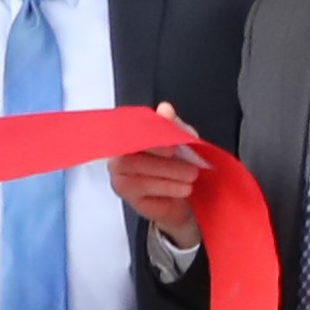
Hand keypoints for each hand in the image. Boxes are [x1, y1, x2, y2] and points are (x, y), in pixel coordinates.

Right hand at [108, 104, 211, 238]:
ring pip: (137, 171)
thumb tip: (165, 109)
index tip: (173, 147)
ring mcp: (119, 175)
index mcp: (131, 136)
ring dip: (169, 174)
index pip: (131, 130)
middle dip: (164, 161)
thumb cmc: (179, 166)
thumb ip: (174, 126)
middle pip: (131, 153)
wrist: (184, 199)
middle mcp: (118, 154)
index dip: (150, 136)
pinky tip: (182, 189)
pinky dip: (166, 187)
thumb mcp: (183, 142)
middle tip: (191, 167)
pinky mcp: (125, 194)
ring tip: (191, 178)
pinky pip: (141, 188)